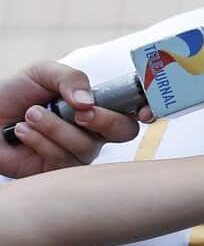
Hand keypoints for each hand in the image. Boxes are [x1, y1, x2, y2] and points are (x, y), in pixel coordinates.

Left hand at [0, 61, 146, 177]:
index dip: (147, 111)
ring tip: (30, 115)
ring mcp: (77, 152)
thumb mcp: (42, 73)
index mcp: (97, 105)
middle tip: (80, 112)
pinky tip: (22, 132)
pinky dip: (41, 143)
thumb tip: (89, 101)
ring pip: (87, 148)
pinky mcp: (56, 172)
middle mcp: (93, 131)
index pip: (133, 109)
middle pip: (124, 133)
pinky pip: (63, 163)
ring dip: (56, 128)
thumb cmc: (13, 94)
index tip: (144, 111)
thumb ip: (70, 78)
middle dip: (104, 121)